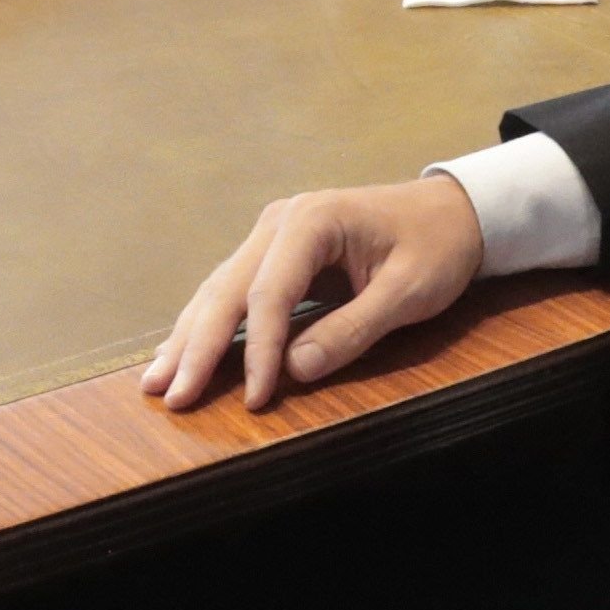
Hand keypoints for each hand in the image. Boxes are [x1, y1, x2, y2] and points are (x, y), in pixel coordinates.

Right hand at [141, 174, 486, 412]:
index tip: (256, 398)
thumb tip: (295, 369)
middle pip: (227, 290)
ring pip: (218, 290)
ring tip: (156, 383)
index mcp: (312, 222)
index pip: (270, 293)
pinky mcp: (275, 254)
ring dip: (187, 338)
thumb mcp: (410, 291)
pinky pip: (231, 291)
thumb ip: (354, 328)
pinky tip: (178, 352)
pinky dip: (204, 326)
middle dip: (197, 347)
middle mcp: (279, 223)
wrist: (453, 211)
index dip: (257, 350)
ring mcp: (271, 236)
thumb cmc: (437, 247)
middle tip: (171, 396)